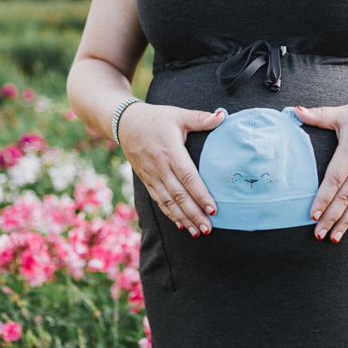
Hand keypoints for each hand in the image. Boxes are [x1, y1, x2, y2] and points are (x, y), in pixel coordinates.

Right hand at [117, 101, 224, 236]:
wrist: (125, 123)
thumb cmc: (156, 118)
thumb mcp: (178, 115)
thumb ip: (201, 118)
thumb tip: (222, 116)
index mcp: (171, 152)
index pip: (188, 178)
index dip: (201, 195)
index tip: (213, 209)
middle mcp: (160, 167)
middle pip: (179, 195)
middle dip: (194, 214)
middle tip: (208, 229)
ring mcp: (152, 176)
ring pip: (169, 202)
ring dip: (183, 218)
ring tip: (197, 232)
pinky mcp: (146, 180)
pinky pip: (159, 200)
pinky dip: (170, 214)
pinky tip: (180, 224)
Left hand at [294, 98, 347, 241]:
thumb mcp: (344, 112)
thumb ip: (319, 115)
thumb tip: (295, 111)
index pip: (334, 180)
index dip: (323, 198)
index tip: (312, 214)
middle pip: (345, 197)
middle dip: (331, 218)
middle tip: (318, 235)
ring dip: (346, 222)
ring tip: (333, 238)